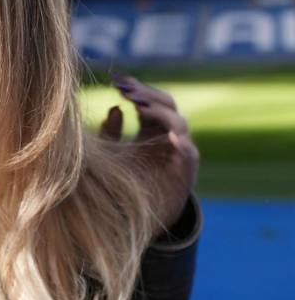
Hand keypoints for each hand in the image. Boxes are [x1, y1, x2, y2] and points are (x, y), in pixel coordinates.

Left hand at [100, 73, 199, 236]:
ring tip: (141, 106)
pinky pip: (189, 152)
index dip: (137, 89)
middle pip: (165, 105)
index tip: (117, 81)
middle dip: (148, 95)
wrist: (136, 219)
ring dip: (160, 112)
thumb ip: (110, 133)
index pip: (148, 101)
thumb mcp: (111, 156)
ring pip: (178, 123)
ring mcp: (179, 152)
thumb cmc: (123, 183)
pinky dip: (181, 142)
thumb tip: (115, 108)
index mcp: (149, 128)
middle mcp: (166, 136)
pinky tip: (172, 137)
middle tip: (129, 91)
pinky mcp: (186, 171)